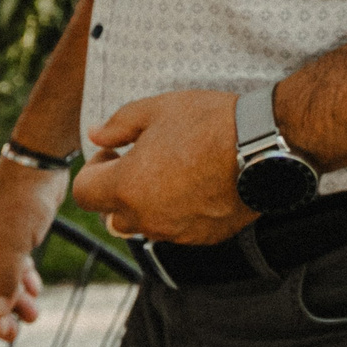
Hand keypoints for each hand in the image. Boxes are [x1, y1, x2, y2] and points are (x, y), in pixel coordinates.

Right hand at [0, 162, 63, 339]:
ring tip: (33, 316)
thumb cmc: (22, 201)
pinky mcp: (10, 233)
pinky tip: (35, 290)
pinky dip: (21, 281)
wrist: (38, 163)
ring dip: (12, 300)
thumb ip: (3, 279)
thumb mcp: (14, 243)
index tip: (5, 333)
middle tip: (16, 333)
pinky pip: (9, 266)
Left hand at [70, 89, 255, 244]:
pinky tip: (197, 185)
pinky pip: (176, 230)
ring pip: (144, 226)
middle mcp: (146, 218)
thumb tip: (95, 135)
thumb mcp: (158, 109)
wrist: (263, 146)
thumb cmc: (210, 123)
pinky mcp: (203, 237)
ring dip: (146, 205)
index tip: (116, 151)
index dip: (94, 168)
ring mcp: (175, 231)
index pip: (84, 192)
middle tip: (142, 162)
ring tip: (172, 173)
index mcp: (127, 187)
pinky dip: (177, 213)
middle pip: (111, 216)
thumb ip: (118, 124)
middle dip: (119, 191)